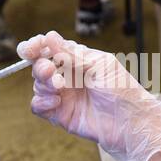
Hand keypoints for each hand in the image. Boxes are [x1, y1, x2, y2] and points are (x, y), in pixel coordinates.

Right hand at [18, 31, 160, 160]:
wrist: (130, 122)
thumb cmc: (123, 91)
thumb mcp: (99, 66)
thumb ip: (72, 55)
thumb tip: (49, 37)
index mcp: (78, 59)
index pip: (50, 48)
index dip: (37, 46)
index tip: (29, 49)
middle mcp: (68, 76)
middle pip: (41, 65)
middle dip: (41, 66)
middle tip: (50, 71)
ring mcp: (64, 95)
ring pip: (38, 84)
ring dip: (43, 83)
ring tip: (58, 86)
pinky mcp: (60, 114)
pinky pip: (39, 105)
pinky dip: (41, 101)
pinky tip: (56, 101)